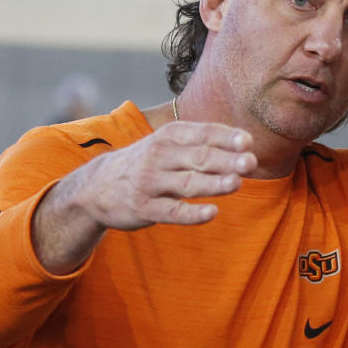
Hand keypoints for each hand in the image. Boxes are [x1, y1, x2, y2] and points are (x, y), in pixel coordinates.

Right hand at [32, 120, 255, 273]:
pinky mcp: (145, 208)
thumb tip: (247, 144)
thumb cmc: (148, 163)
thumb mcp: (167, 144)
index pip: (203, 133)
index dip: (226, 137)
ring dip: (213, 183)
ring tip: (236, 183)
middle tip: (251, 163)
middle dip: (226, 160)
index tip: (248, 142)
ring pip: (187, 183)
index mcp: (169, 136)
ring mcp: (150, 182)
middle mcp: (159, 155)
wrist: (97, 186)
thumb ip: (202, 143)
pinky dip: (192, 214)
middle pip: (198, 157)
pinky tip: (212, 213)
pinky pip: (172, 211)